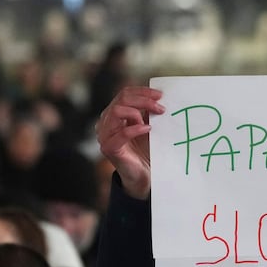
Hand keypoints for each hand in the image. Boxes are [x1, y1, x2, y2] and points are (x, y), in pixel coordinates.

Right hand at [97, 86, 163, 200]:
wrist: (143, 175)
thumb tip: (161, 97)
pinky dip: (135, 129)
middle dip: (143, 100)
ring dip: (137, 112)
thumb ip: (149, 112)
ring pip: (116, 111)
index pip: (125, 94)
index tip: (160, 95)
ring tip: (151, 122)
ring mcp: (105, 135)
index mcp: (114, 114)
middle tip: (161, 108)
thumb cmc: (145, 150)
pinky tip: (147, 130)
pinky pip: (120, 133)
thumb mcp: (148, 126)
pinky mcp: (109, 148)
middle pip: (121, 99)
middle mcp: (106, 122)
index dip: (142, 91)